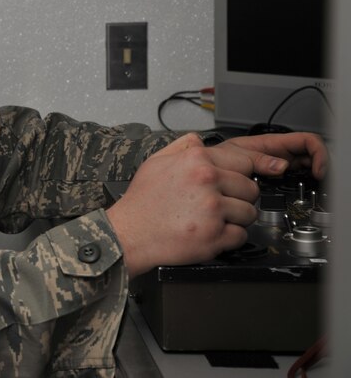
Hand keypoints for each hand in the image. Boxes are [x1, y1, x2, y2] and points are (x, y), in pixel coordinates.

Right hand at [105, 131, 327, 278]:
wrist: (128, 234)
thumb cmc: (141, 202)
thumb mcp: (155, 162)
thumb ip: (181, 147)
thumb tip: (199, 140)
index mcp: (196, 160)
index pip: (243, 163)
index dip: (243, 174)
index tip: (249, 180)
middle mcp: (207, 181)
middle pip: (251, 189)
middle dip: (239, 198)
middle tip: (218, 205)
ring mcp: (212, 209)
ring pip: (249, 214)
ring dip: (236, 219)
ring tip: (212, 220)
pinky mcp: (214, 236)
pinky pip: (241, 236)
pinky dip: (229, 239)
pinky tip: (209, 234)